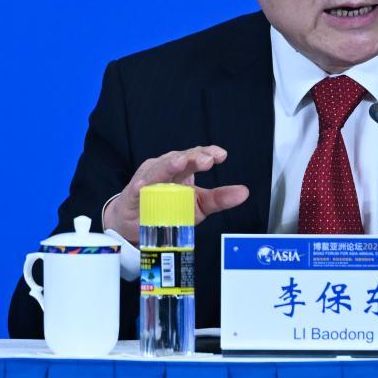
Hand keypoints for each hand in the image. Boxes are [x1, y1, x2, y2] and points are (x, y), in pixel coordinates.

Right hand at [102, 145, 247, 244]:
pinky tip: (144, 186)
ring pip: (159, 168)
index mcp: (184, 169)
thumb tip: (244, 192)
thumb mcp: (199, 205)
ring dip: (169, 165)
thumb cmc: (169, 208)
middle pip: (180, 158)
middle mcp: (167, 169)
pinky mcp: (133, 192)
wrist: (138, 224)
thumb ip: (220, 198)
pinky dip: (142, 185)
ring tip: (179, 163)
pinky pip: (137, 188)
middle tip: (206, 161)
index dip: (208, 153)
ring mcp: (149, 178)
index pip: (197, 156)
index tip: (221, 156)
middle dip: (193, 157)